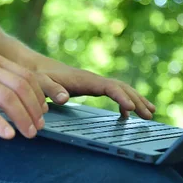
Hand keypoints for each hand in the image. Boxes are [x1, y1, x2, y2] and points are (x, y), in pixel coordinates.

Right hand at [0, 51, 47, 139]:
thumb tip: (20, 100)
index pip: (27, 76)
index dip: (39, 97)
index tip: (44, 113)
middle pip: (21, 87)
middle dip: (35, 110)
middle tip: (39, 128)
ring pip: (7, 98)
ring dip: (22, 118)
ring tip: (29, 134)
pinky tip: (7, 135)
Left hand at [32, 56, 155, 119]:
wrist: (32, 66)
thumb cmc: (36, 76)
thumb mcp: (40, 83)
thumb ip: (51, 90)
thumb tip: (65, 99)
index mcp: (84, 79)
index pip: (109, 87)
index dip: (122, 97)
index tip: (132, 108)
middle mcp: (92, 79)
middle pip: (121, 88)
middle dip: (137, 101)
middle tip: (150, 115)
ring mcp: (92, 82)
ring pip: (120, 89)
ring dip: (136, 100)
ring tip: (150, 113)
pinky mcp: (90, 86)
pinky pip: (113, 93)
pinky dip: (124, 101)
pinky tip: (128, 114)